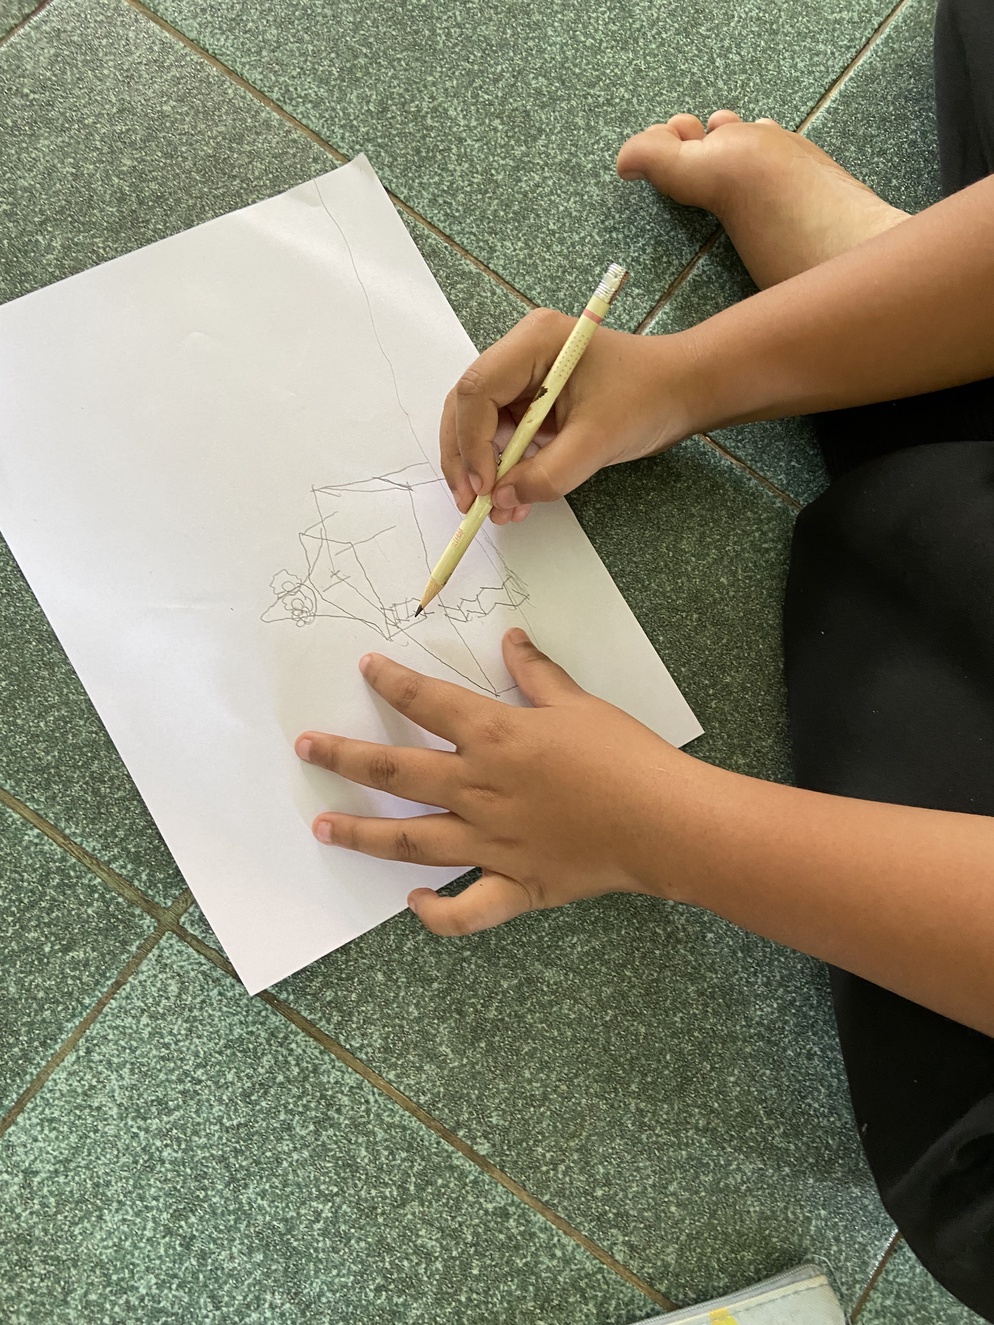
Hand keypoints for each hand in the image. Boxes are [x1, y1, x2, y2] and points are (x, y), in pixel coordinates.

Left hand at [295, 629, 699, 934]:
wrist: (664, 820)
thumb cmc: (624, 755)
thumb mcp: (579, 703)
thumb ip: (538, 673)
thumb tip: (512, 639)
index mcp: (495, 738)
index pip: (428, 703)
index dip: (392, 683)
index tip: (365, 670)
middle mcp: (479, 789)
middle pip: (396, 771)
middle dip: (344, 758)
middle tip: (307, 749)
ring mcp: (491, 843)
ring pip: (410, 840)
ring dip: (362, 833)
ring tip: (324, 827)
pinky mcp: (515, 885)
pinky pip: (467, 909)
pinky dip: (438, 913)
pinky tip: (414, 904)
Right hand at [440, 310, 700, 523]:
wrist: (681, 391)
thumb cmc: (648, 398)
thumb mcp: (598, 441)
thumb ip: (548, 474)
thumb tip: (501, 500)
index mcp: (534, 342)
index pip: (477, 390)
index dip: (471, 442)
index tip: (484, 487)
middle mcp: (520, 353)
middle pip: (467, 406)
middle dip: (466, 458)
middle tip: (472, 504)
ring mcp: (524, 377)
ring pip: (479, 425)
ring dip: (483, 469)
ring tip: (497, 509)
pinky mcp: (532, 400)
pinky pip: (503, 436)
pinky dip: (504, 469)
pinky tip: (514, 498)